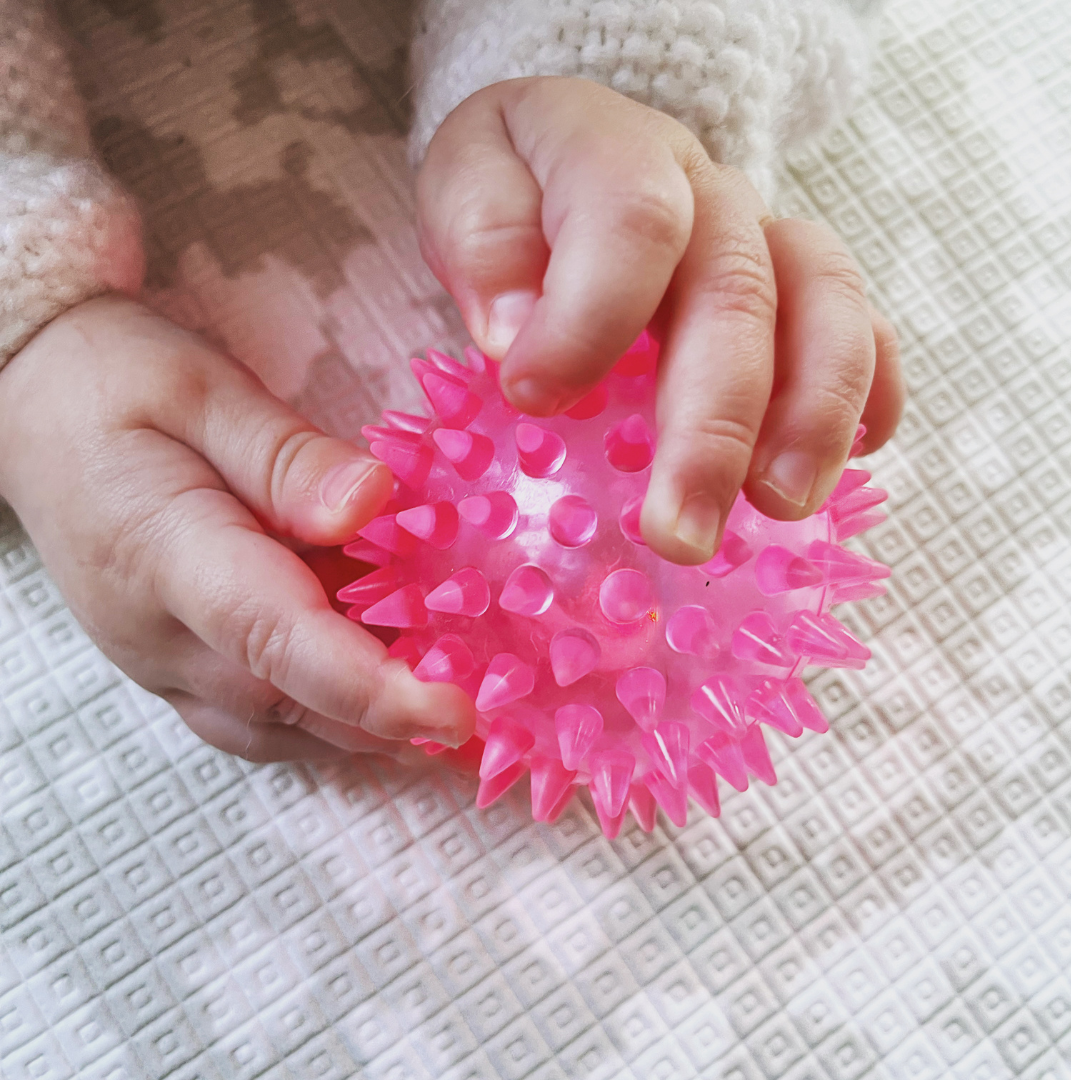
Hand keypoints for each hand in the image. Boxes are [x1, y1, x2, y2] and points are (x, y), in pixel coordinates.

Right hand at [0, 297, 473, 760]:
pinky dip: (329, 715)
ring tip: (450, 704)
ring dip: (366, 727)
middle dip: (393, 716)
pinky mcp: (174, 663)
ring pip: (278, 725)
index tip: (454, 711)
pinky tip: (383, 691)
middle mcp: (159, 633)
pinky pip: (259, 715)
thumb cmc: (114, 381)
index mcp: (163, 554)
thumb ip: (286, 458)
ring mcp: (160, 660)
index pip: (276, 639)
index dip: (370, 686)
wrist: (32, 406)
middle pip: (291, 702)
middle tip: (490, 701)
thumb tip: (373, 507)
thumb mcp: (202, 390)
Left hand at [417, 77, 904, 564]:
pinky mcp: (798, 286)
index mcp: (617, 154)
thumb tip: (515, 334)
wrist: (563, 154)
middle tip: (680, 533)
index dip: (590, 317)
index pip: (633, 221)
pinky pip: (863, 324)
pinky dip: (869, 392)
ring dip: (813, 417)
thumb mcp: (465, 189)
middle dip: (714, 425)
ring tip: (782, 507)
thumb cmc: (513, 193)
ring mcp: (767, 237)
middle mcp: (709, 194)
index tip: (534, 399)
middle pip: (739, 293)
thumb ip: (484, 242)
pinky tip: (857, 455)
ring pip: (826, 306)